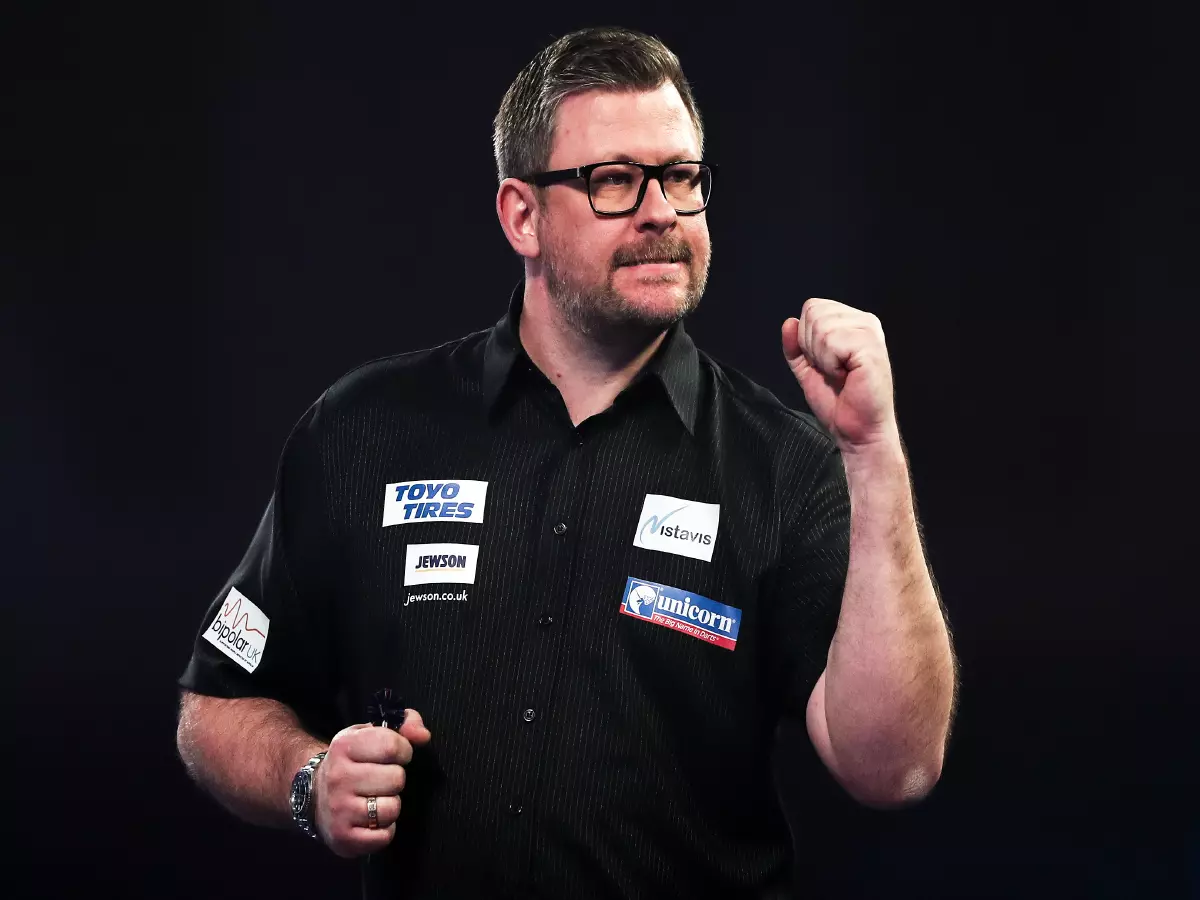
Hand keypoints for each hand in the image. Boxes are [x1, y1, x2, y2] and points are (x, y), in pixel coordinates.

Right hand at [314, 709, 432, 857]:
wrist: (314, 795)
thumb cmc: (352, 761)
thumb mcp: (371, 734)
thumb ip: (405, 725)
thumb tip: (423, 735)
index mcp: (344, 746)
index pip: (392, 746)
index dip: (403, 751)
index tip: (396, 755)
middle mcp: (338, 777)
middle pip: (396, 779)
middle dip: (396, 779)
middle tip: (381, 780)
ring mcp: (339, 809)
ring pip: (391, 809)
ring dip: (391, 805)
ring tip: (376, 799)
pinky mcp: (343, 837)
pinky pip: (384, 836)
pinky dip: (385, 830)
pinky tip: (372, 820)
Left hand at [782, 298, 897, 451]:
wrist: (856, 429)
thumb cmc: (839, 402)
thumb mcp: (807, 368)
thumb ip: (796, 346)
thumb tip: (789, 322)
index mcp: (852, 322)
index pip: (812, 307)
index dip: (806, 338)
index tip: (824, 362)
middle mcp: (864, 322)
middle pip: (814, 313)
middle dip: (812, 347)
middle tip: (833, 370)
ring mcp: (870, 332)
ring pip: (821, 326)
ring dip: (822, 358)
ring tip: (840, 374)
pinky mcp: (871, 347)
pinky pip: (832, 342)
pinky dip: (830, 364)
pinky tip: (846, 376)